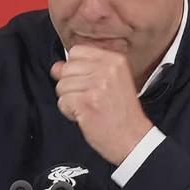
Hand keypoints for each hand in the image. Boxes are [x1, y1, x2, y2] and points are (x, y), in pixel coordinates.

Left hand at [50, 45, 153, 164]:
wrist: (133, 139)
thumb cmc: (122, 113)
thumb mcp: (110, 82)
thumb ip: (82, 70)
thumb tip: (56, 66)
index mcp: (114, 60)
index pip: (77, 51)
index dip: (74, 68)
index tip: (85, 81)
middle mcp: (106, 69)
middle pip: (66, 69)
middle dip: (71, 86)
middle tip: (89, 98)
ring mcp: (96, 85)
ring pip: (62, 86)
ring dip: (70, 100)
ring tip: (89, 107)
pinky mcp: (86, 102)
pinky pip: (62, 101)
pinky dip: (69, 112)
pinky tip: (85, 115)